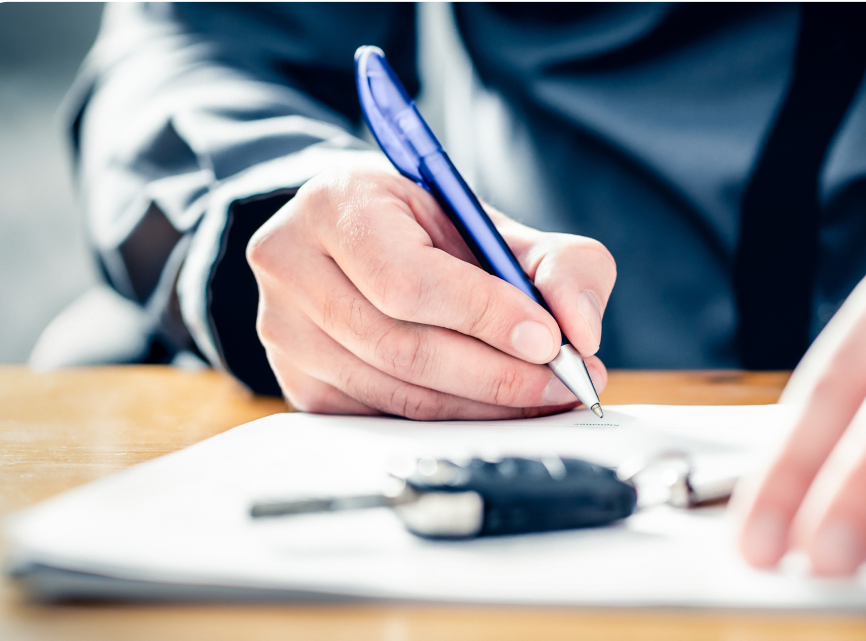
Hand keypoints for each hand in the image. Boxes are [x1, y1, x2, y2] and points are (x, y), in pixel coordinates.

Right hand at [245, 160, 612, 418]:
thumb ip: (557, 262)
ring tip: (544, 396)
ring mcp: (285, 332)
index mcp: (335, 205)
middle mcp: (292, 266)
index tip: (549, 339)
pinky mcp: (300, 385)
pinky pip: (384, 418)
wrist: (360, 244)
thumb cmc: (429, 231)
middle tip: (564, 382)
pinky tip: (494, 408)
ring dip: (482, 406)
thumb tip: (580, 330)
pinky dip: (450, 420)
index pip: (407, 279)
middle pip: (401, 346)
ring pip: (396, 393)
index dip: (483, 316)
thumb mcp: (495, 224)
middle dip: (496, 374)